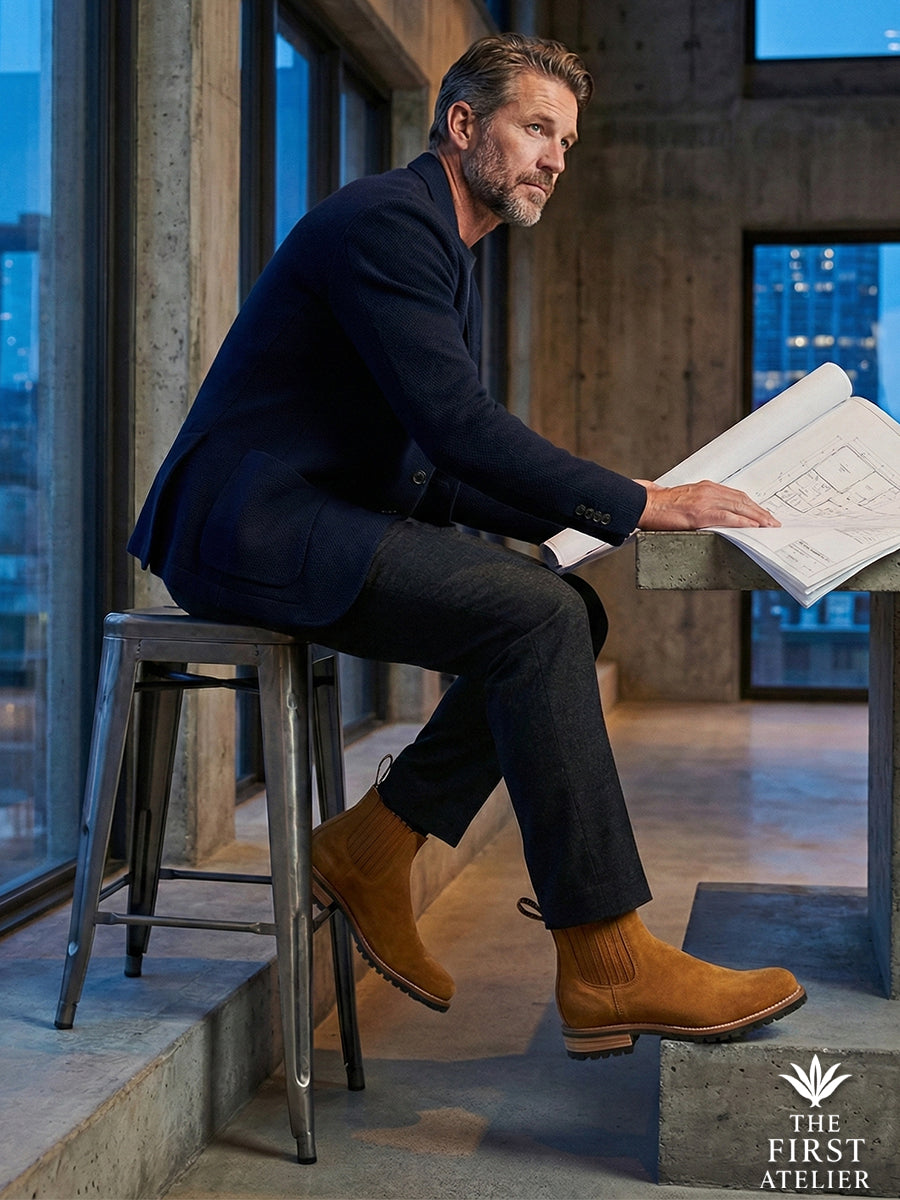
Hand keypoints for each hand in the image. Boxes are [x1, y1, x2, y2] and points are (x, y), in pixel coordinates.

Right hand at [634, 479, 779, 530]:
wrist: (644, 504)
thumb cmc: (661, 506)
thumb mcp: (686, 501)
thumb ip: (702, 505)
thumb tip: (716, 517)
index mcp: (706, 487)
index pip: (736, 496)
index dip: (752, 505)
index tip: (763, 514)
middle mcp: (709, 491)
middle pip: (743, 500)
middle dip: (760, 512)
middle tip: (773, 522)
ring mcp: (705, 500)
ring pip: (739, 507)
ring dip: (757, 517)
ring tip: (769, 526)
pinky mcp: (700, 513)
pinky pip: (727, 517)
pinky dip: (742, 522)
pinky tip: (753, 527)